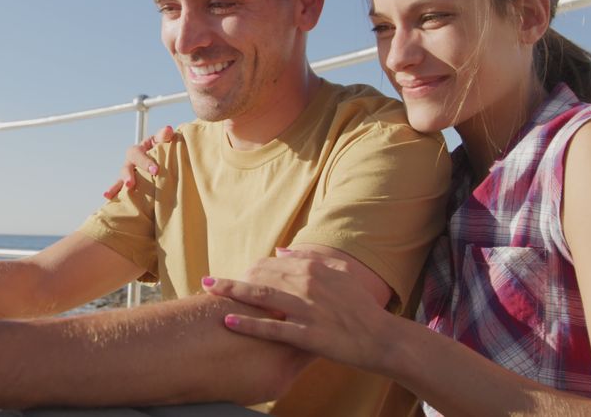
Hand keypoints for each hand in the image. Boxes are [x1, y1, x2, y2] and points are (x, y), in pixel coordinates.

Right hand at [102, 125, 174, 199]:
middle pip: (126, 168)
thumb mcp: (162, 141)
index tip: (155, 170)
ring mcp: (128, 174)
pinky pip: (119, 190)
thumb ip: (164, 135)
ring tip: (109, 194)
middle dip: (127, 176)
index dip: (145, 162)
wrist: (161, 159)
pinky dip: (113, 194)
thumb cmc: (161, 148)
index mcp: (138, 151)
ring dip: (115, 187)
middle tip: (130, 184)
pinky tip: (108, 199)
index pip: (138, 155)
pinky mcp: (129, 185)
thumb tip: (168, 130)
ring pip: (120, 180)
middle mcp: (130, 162)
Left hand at [201, 249, 393, 371]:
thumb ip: (311, 259)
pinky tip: (228, 321)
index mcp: (313, 269)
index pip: (271, 263)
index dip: (249, 268)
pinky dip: (248, 324)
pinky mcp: (307, 334)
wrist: (382, 338)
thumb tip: (280, 252)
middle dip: (233, 278)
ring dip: (231, 293)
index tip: (235, 272)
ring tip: (208, 291)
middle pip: (260, 277)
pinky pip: (271, 328)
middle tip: (210, 282)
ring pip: (260, 297)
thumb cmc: (362, 306)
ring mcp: (306, 310)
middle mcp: (307, 285)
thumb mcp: (341, 274)